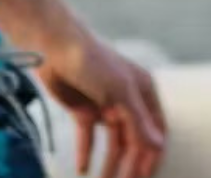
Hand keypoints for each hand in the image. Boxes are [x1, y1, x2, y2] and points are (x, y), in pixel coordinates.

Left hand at [40, 33, 166, 177]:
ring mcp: (106, 106)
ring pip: (113, 143)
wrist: (54, 46)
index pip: (155, 131)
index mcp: (144, 93)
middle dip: (130, 165)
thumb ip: (138, 121)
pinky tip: (83, 169)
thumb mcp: (120, 92)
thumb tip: (157, 145)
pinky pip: (88, 137)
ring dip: (110, 164)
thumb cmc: (93, 61)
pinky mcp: (84, 110)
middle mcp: (128, 101)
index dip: (152, 156)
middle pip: (134, 141)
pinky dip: (87, 152)